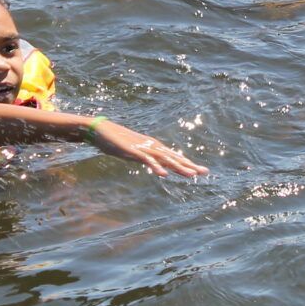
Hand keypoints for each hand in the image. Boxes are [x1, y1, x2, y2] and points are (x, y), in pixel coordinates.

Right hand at [88, 119, 207, 177]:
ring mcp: (143, 148)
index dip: (187, 164)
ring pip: (164, 159)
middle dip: (189, 165)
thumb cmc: (115, 141)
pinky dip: (156, 167)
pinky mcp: (132, 151)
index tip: (201, 171)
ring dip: (179, 167)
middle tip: (205, 172)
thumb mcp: (133, 152)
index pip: (174, 157)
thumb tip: (154, 165)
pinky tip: (164, 174)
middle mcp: (151, 146)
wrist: (99, 130)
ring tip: (192, 175)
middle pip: (174, 157)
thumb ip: (144, 157)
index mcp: (153, 147)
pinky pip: (147, 160)